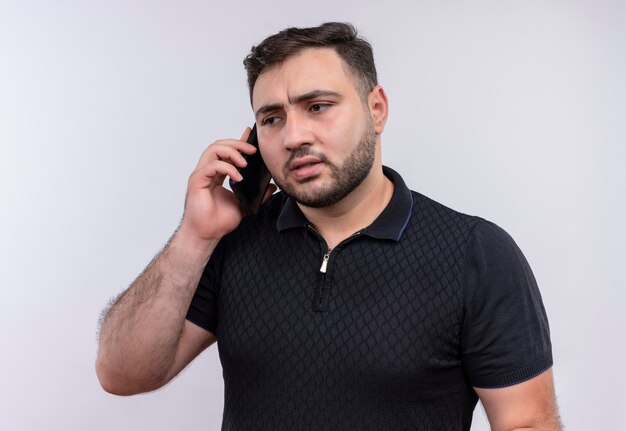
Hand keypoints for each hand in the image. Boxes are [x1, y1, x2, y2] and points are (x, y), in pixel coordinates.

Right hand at [177, 128, 273, 247]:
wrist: (207, 234)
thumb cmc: (219, 221)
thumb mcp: (244, 205)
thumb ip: (257, 195)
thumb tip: (271, 187)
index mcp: (217, 174)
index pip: (227, 151)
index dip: (238, 141)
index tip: (251, 134)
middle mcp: (207, 171)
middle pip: (219, 145)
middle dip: (237, 143)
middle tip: (253, 150)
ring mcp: (201, 175)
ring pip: (213, 150)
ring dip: (232, 152)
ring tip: (245, 162)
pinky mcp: (197, 181)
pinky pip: (211, 166)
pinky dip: (226, 168)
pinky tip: (238, 176)